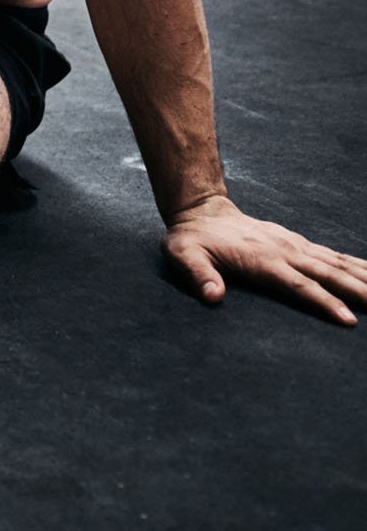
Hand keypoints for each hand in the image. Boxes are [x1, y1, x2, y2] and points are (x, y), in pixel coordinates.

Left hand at [164, 195, 366, 323]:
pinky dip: (359, 266)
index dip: (324, 302)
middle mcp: (286, 252)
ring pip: (339, 264)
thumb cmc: (192, 239)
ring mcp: (296, 246)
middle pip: (329, 274)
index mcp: (262, 260)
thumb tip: (212, 296)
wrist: (202, 211)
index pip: (299, 285)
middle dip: (360, 292)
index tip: (348, 319)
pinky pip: (336, 257)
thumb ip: (198, 274)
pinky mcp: (300, 244)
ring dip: (366, 278)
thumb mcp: (182, 254)